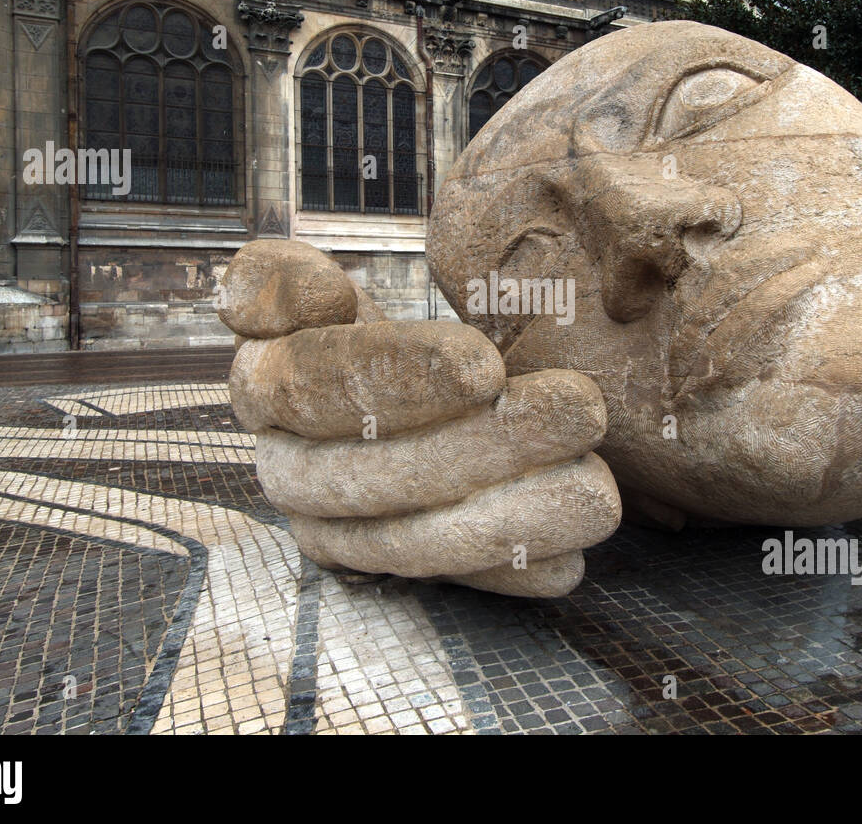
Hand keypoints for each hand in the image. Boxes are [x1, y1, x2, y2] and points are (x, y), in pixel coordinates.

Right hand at [219, 239, 621, 596]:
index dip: (393, 374)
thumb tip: (313, 298)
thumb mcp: (321, 286)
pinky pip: (441, 580)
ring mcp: (325, 525)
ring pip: (402, 537)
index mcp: (261, 376)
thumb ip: (287, 282)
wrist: (393, 390)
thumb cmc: (369, 321)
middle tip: (585, 409)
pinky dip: (503, 572)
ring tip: (600, 492)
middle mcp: (282, 460)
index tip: (488, 366)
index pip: (308, 379)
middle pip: (365, 467)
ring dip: (506, 517)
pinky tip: (567, 563)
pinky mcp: (378, 565)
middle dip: (481, 444)